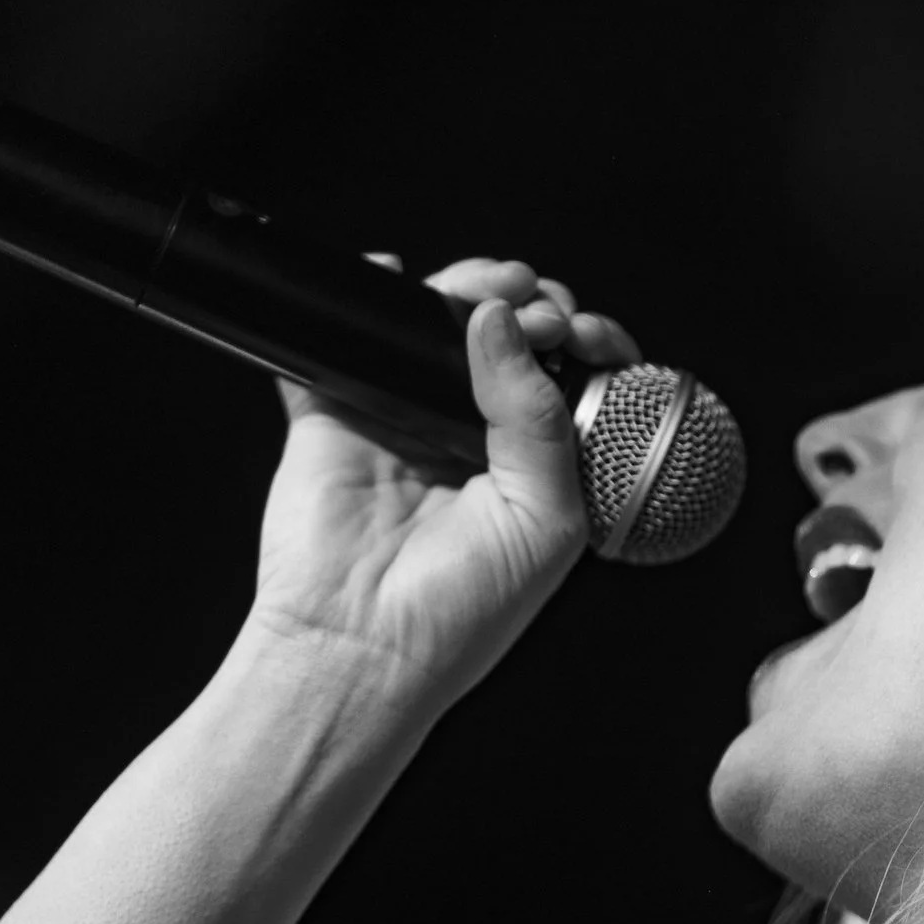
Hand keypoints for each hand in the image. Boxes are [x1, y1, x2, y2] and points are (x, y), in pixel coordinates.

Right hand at [250, 256, 642, 710]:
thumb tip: (503, 322)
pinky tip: (391, 274)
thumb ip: (539, 417)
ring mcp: (404, 418)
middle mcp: (472, 435)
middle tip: (541, 318)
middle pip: (508, 333)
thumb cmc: (461, 612)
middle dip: (533, 303)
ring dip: (468, 286)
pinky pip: (346, 335)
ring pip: (437, 320)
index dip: (584, 339)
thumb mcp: (546, 518)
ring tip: (488, 295)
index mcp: (533, 463)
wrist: (359, 650)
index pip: (570, 376)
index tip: (586, 336)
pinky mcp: (337, 411)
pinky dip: (364, 290)